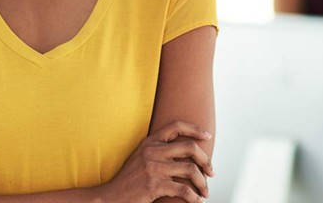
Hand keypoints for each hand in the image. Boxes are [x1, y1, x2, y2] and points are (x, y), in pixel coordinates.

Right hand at [98, 121, 213, 202]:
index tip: (207, 136)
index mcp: (149, 142)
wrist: (111, 196)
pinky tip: (196, 201)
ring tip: (205, 192)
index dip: (194, 129)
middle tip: (211, 172)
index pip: (176, 126)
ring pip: (190, 170)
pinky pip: (184, 190)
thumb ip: (158, 151)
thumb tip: (184, 154)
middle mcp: (152, 152)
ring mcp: (153, 168)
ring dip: (202, 183)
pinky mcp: (155, 185)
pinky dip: (194, 197)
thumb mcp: (141, 158)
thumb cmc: (128, 180)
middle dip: (205, 160)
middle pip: (190, 148)